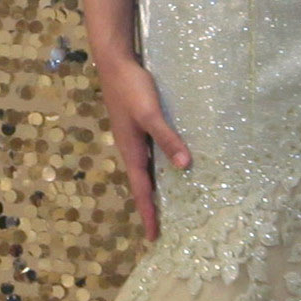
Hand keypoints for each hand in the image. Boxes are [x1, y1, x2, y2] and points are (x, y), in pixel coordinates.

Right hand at [96, 48, 191, 240]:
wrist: (114, 62)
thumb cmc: (131, 89)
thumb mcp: (151, 114)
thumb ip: (167, 138)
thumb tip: (185, 167)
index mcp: (131, 151)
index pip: (142, 191)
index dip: (149, 214)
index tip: (154, 238)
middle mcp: (131, 149)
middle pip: (141, 185)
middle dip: (150, 207)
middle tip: (160, 229)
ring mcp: (133, 138)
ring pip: (145, 171)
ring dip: (153, 189)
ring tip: (164, 205)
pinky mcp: (137, 126)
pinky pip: (148, 156)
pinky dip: (157, 168)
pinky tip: (167, 166)